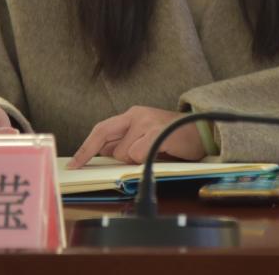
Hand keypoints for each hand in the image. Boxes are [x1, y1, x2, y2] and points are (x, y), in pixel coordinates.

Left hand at [67, 105, 205, 167]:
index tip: (74, 164)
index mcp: (132, 115)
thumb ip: (125, 143)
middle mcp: (137, 115)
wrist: (204, 131)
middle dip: (121, 157)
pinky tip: (163, 151)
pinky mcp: (157, 131)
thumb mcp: (146, 138)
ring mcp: (146, 122)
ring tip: (157, 152)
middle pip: (112, 145)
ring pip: (126, 154)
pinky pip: (140, 154)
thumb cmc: (174, 138)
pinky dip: (148, 158)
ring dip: (139, 160)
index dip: (86, 148)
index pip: (101, 130)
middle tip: (134, 158)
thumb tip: (103, 154)